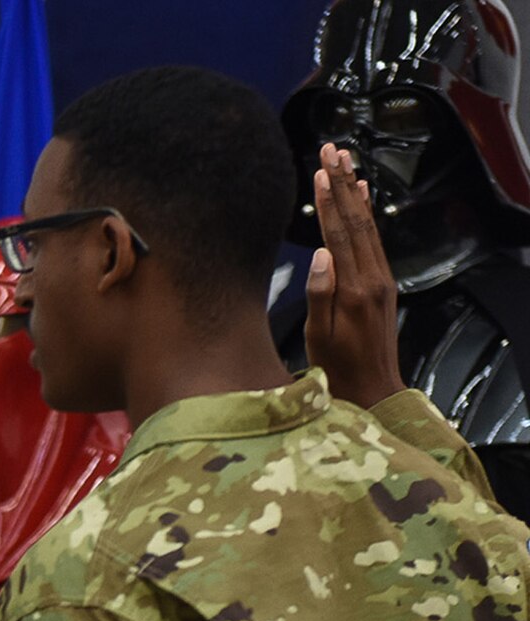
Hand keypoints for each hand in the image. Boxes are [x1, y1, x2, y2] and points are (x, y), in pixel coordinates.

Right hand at [305, 142, 404, 408]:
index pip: (339, 235)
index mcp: (353, 289)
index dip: (329, 202)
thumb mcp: (319, 336)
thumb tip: (320, 254)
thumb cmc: (338, 368)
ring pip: (367, 226)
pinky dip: (366, 214)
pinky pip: (374, 240)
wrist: (373, 389)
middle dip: (343, 184)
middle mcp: (372, 278)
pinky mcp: (381, 284)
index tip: (319, 171)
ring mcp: (381, 279)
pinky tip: (363, 197)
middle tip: (332, 151)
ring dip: (355, 192)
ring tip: (345, 163)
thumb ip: (321, 294)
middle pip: (357, 221)